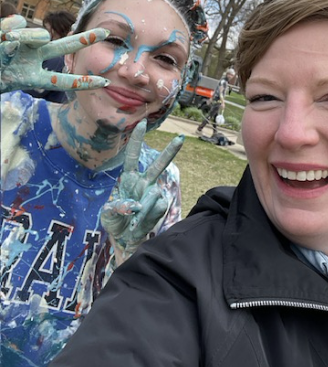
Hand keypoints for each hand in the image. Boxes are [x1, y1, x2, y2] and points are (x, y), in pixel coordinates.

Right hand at [0, 14, 109, 92]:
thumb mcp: (9, 76)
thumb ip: (19, 54)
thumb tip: (34, 34)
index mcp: (32, 76)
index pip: (63, 80)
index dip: (83, 82)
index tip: (106, 83)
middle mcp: (32, 57)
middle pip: (64, 47)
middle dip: (85, 40)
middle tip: (107, 33)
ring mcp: (22, 44)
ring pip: (39, 33)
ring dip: (27, 38)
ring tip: (8, 44)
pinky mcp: (10, 31)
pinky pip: (16, 23)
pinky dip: (8, 30)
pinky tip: (2, 36)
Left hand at [101, 119, 183, 256]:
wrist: (125, 242)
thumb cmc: (115, 224)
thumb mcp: (107, 215)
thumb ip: (117, 207)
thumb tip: (136, 204)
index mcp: (127, 179)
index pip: (132, 157)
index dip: (137, 140)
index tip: (142, 124)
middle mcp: (143, 183)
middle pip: (158, 165)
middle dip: (170, 151)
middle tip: (181, 138)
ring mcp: (154, 195)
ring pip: (154, 195)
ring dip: (142, 212)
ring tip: (133, 224)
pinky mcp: (161, 207)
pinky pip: (157, 209)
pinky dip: (147, 218)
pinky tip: (140, 226)